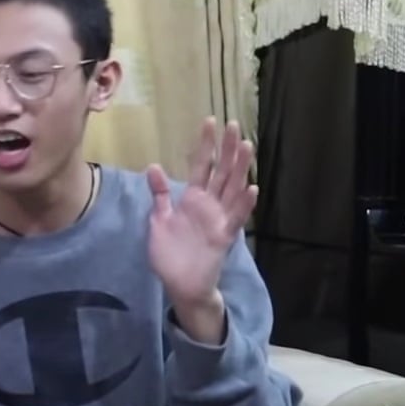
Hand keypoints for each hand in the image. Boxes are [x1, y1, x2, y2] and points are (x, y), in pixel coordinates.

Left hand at [146, 117, 257, 308]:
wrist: (179, 284)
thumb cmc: (170, 253)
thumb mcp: (158, 220)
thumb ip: (159, 194)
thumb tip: (152, 166)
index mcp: (192, 199)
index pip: (201, 165)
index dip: (205, 145)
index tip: (210, 122)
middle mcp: (209, 205)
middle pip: (221, 171)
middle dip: (227, 148)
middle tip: (234, 124)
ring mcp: (219, 219)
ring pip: (233, 188)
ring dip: (240, 169)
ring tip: (247, 146)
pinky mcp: (224, 236)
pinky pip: (236, 218)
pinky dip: (244, 204)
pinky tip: (252, 189)